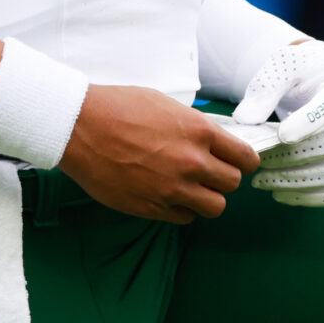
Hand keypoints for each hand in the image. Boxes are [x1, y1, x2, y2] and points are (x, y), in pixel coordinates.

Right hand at [59, 85, 258, 223]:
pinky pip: (185, 218)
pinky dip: (182, 209)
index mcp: (199, 132)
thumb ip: (193, 126)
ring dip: (206, 198)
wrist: (78, 127)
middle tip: (207, 173)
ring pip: (215, 207)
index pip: (245, 157)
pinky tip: (168, 195)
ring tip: (189, 188)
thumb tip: (213, 141)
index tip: (237, 162)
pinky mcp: (152, 207)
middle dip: (223, 178)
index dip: (244, 161)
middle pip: (232, 184)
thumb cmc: (117, 107)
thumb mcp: (165, 105)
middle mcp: (192, 162)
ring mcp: (173, 188)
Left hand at [229, 39, 323, 206]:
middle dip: (295, 156)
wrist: (322, 78)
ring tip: (261, 181)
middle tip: (260, 162)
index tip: (281, 135)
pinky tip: (279, 194)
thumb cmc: (301, 70)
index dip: (309, 122)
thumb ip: (264, 89)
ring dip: (298, 180)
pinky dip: (311, 197)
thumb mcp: (282, 65)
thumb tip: (244, 119)